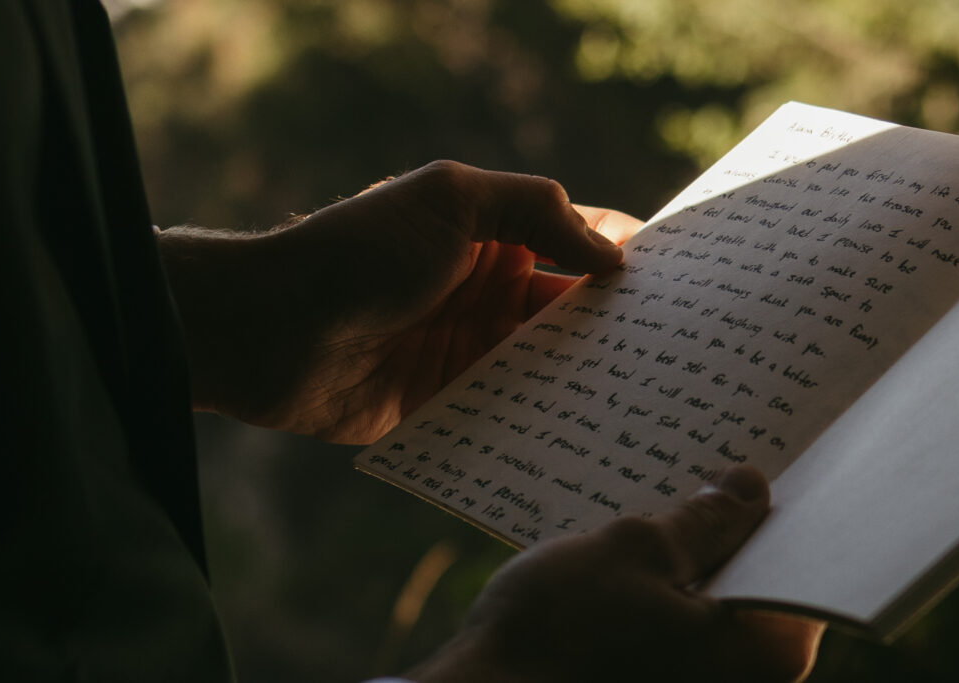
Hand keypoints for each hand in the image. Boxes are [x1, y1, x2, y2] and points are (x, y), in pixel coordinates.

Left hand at [158, 161, 642, 441]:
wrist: (274, 329)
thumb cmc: (359, 251)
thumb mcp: (450, 200)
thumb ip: (536, 210)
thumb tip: (612, 254)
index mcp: (491, 234)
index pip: (578, 241)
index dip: (627, 258)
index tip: (684, 286)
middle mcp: (487, 290)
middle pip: (571, 309)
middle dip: (618, 327)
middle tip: (682, 353)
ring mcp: (470, 348)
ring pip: (547, 364)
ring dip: (588, 377)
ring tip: (651, 400)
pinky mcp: (451, 400)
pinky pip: (510, 409)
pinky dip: (545, 417)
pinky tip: (589, 433)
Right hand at [404, 466, 823, 682]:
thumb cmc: (559, 632)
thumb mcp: (633, 551)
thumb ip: (702, 521)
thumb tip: (749, 487)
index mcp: (764, 651)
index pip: (800, 560)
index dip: (774, 508)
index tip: (752, 466)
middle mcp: (746, 682)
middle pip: (756, 583)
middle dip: (728, 528)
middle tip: (701, 473)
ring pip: (715, 605)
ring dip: (692, 558)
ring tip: (658, 509)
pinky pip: (683, 628)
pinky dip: (668, 591)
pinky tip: (631, 557)